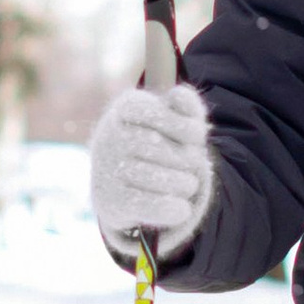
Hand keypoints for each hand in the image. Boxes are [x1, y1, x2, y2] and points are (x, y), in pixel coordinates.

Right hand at [89, 82, 213, 253]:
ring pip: (163, 180)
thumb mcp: (175, 117)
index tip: (197, 137)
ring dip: (187, 184)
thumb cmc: (157, 139)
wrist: (118, 177)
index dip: (190, 130)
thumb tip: (180, 95)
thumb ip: (186, 105)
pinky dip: (174, 209)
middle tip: (193, 164)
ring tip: (188, 184)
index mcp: (127, 106)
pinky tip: (183, 208)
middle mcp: (110, 134)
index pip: (165, 116)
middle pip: (168, 150)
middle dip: (191, 159)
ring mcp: (106, 168)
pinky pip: (151, 205)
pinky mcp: (109, 200)